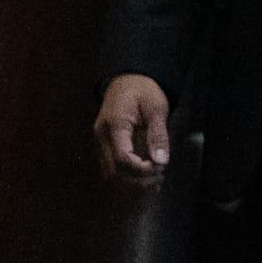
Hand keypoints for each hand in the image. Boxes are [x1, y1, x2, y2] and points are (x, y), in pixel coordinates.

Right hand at [93, 73, 170, 187]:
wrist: (126, 80)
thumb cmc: (143, 91)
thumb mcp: (156, 107)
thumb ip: (158, 134)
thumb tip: (161, 162)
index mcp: (114, 124)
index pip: (122, 158)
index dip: (140, 170)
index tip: (160, 168)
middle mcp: (102, 137)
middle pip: (114, 171)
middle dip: (138, 180)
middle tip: (160, 177)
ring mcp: (100, 144)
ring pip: (111, 174)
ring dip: (132, 182)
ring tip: (155, 179)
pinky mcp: (103, 148)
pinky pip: (112, 169)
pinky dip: (127, 178)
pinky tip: (145, 178)